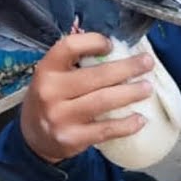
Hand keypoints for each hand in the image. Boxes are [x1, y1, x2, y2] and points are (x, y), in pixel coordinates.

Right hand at [20, 33, 155, 162]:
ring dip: (131, 93)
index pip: (69, 46)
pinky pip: (105, 130)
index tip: (112, 44)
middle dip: (127, 68)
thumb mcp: (53, 77)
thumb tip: (118, 50)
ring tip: (147, 88)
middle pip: (96, 75)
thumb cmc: (51, 99)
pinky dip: (126, 124)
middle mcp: (50, 92)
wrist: (33, 138)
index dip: (93, 42)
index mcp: (46, 70)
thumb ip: (76, 63)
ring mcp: (60, 117)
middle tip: (147, 63)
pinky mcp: (71, 139)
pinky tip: (140, 119)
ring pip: (104, 100)